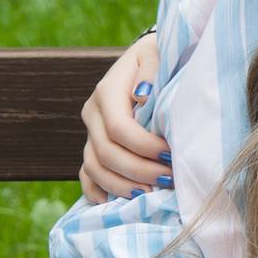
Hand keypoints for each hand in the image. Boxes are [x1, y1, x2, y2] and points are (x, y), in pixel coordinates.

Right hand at [79, 34, 165, 202]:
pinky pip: (87, 175)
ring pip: (94, 168)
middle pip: (107, 154)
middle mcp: (93, 113)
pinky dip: (99, 192)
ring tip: (152, 194)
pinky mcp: (93, 146)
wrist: (150, 59)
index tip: (170, 155)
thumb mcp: (158, 53)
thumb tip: (142, 95)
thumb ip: (151, 69)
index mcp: (106, 91)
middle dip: (139, 171)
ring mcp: (90, 132)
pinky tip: (117, 204)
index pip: (119, 129)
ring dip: (123, 186)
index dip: (144, 147)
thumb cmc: (161, 56)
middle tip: (169, 180)